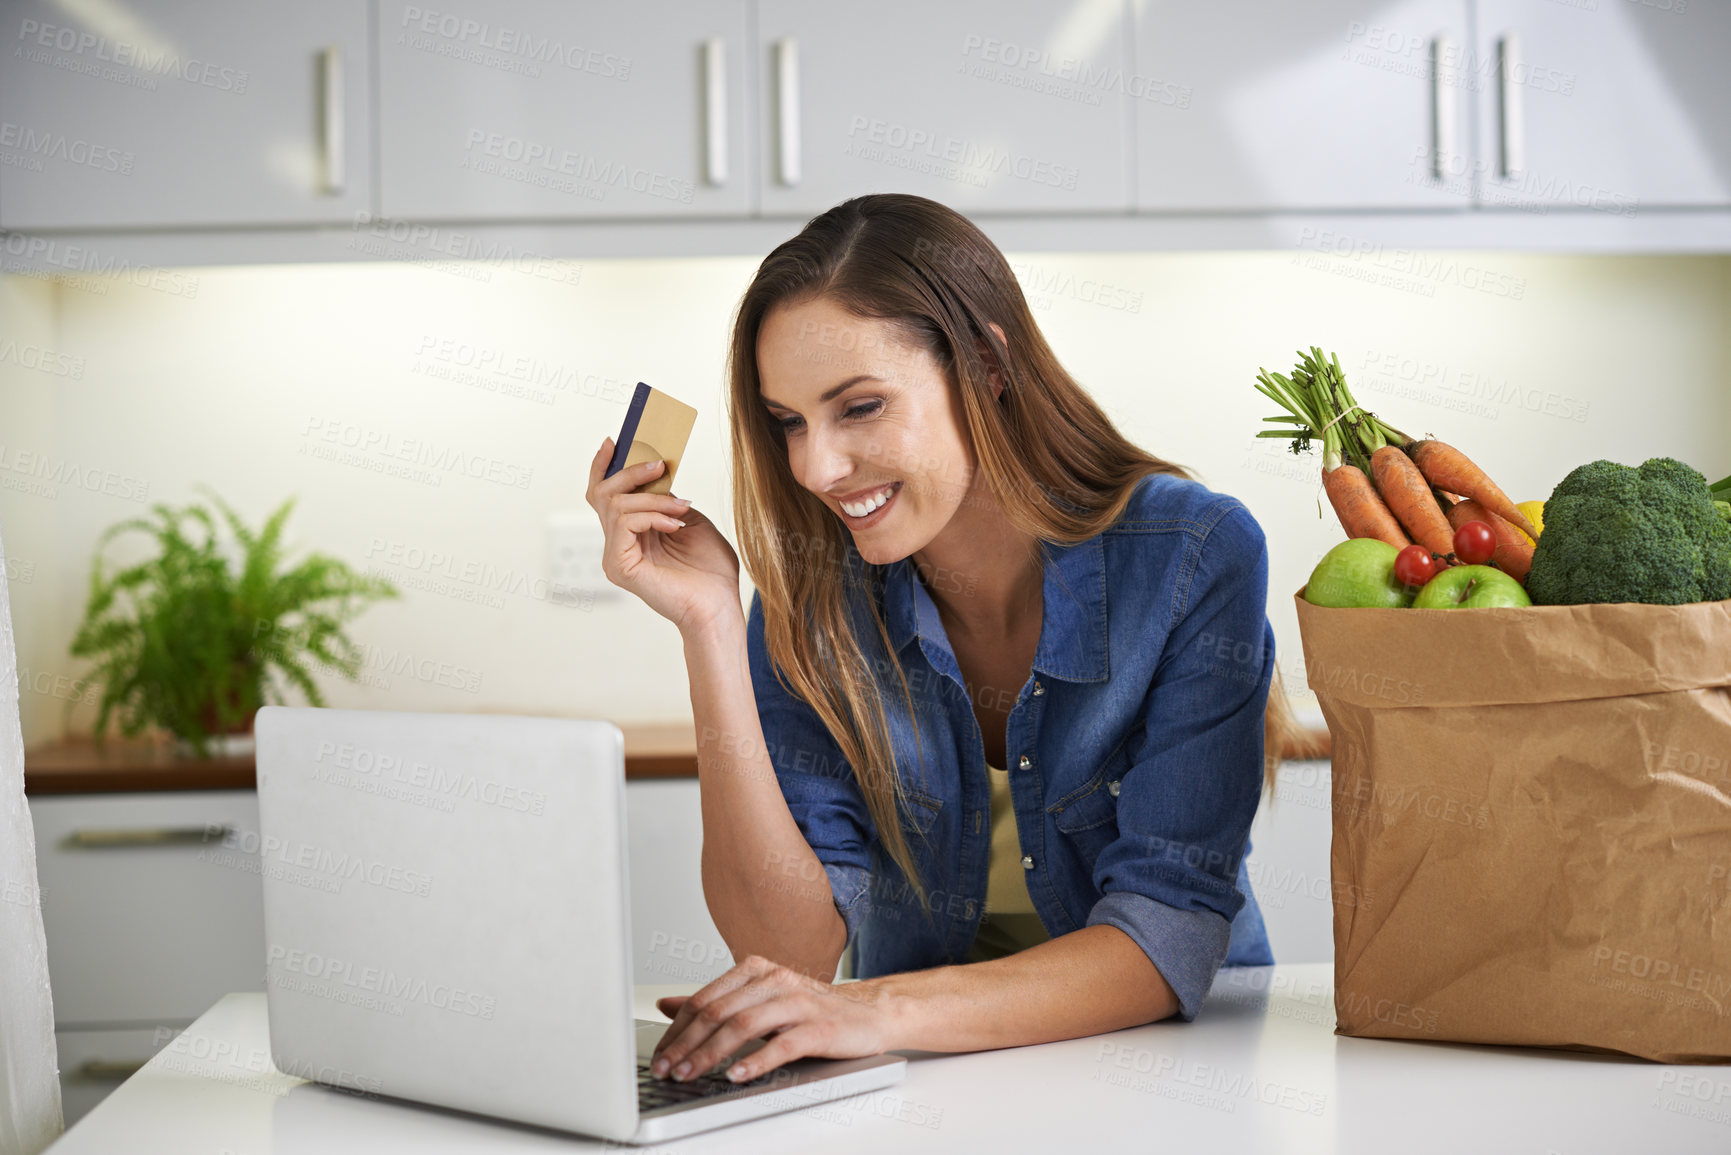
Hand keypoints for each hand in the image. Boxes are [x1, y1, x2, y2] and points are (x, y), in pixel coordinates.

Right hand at [585, 437, 740, 635]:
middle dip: (631, 472)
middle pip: (603, 493)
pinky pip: (624, 523)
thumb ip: (668, 498)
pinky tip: (674, 525)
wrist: (718, 606)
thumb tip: (655, 472)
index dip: (604, 467)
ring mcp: (615, 556)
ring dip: (653, 499)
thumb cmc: (709, 570)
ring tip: (680, 508)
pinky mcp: (619, 566)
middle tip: (659, 466)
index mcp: (632, 533)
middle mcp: (618, 544)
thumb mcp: (690, 519)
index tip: (614, 442)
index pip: (605, 495)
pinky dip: (652, 515)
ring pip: (616, 504)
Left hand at [648, 955, 895, 1084]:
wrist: (869, 1014)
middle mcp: (775, 980)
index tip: (660, 1055)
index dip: (677, 1029)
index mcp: (756, 969)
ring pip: (744, 1025)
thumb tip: (665, 1004)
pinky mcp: (820, 1027)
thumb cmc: (810, 1010)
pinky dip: (755, 1061)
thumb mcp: (758, 1000)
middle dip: (686, 1044)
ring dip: (711, 1053)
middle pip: (719, 1012)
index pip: (705, 999)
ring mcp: (799, 1002)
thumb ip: (714, 1002)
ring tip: (690, 1074)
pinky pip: (782, 1045)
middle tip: (666, 1069)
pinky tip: (736, 1075)